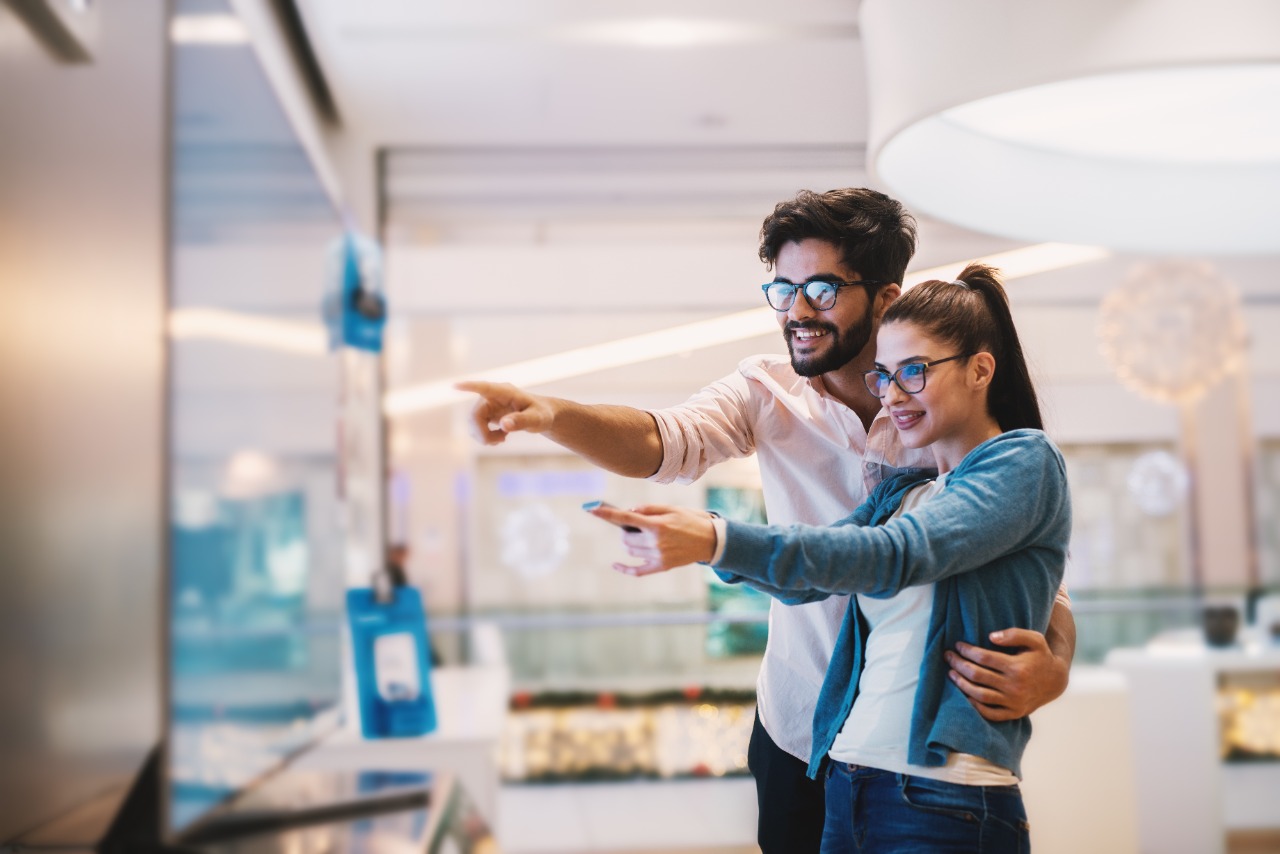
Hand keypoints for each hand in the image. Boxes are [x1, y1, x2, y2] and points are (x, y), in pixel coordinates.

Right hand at [455, 381, 554, 444]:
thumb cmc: (542, 414)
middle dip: (481, 433)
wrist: (541, 415)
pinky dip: (485, 437)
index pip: (484, 388)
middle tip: (497, 443)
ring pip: (473, 423)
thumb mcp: (538, 419)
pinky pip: (476, 428)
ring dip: (483, 436)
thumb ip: (523, 421)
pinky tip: (500, 438)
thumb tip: (504, 425)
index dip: (469, 387)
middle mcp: (492, 396)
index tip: (455, 386)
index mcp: (505, 392)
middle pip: (475, 415)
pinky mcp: (487, 414)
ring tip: (502, 439)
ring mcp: (488, 405)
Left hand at [587, 503, 716, 575]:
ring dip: (629, 543)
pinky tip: (615, 564)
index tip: (591, 508)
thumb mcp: (671, 508)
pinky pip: (637, 571)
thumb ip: (648, 509)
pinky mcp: (662, 567)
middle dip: (626, 531)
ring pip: (630, 551)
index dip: (606, 513)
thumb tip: (628, 512)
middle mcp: (656, 543)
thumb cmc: (690, 520)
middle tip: (636, 525)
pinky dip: (625, 568)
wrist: (711, 540)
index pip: (625, 518)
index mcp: (657, 525)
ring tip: (642, 536)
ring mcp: (658, 557)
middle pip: (626, 538)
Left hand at [943, 628, 1068, 720]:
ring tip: (951, 673)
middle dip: (959, 664)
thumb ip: (1014, 634)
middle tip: (948, 656)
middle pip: (977, 675)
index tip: (957, 645)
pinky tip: (964, 694)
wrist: (1056, 681)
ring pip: (979, 694)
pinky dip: (974, 705)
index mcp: (1017, 667)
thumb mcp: (1034, 639)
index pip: (984, 658)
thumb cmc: (1041, 656)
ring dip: (961, 683)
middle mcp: (1015, 687)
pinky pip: (989, 713)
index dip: (967, 651)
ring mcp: (1013, 702)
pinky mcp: (1013, 713)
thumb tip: (990, 637)